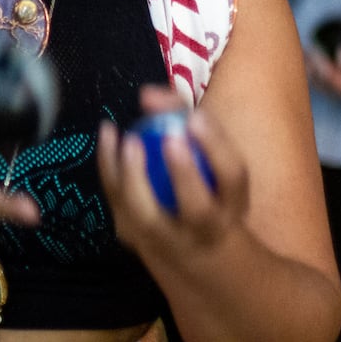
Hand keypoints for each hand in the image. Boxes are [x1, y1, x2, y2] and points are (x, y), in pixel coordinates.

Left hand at [97, 85, 247, 259]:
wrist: (190, 245)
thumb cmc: (199, 182)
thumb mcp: (206, 154)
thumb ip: (182, 117)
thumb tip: (147, 96)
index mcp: (232, 201)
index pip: (232, 176)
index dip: (215, 147)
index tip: (194, 119)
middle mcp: (205, 227)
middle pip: (198, 209)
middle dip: (185, 174)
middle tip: (169, 136)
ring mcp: (166, 238)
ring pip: (148, 215)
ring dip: (134, 175)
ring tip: (130, 139)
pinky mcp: (133, 235)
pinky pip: (118, 202)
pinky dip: (108, 167)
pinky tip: (108, 134)